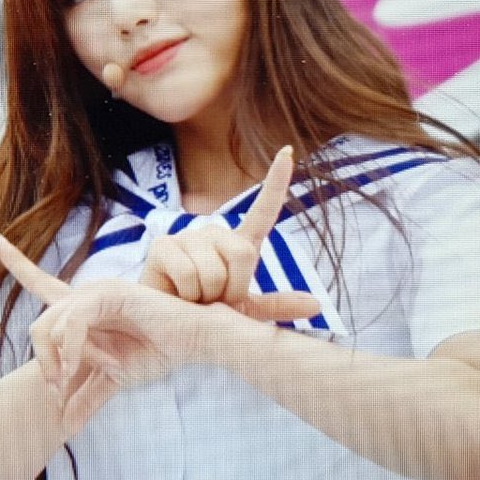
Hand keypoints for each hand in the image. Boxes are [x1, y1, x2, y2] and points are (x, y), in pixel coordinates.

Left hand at [0, 233, 244, 425]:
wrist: (193, 341)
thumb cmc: (158, 351)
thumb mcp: (113, 380)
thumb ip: (87, 397)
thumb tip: (64, 427)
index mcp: (82, 309)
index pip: (41, 282)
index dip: (17, 262)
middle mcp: (85, 294)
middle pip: (39, 324)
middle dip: (44, 363)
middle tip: (59, 390)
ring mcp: (97, 291)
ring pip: (52, 324)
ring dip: (61, 359)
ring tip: (75, 379)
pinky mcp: (110, 293)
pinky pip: (74, 320)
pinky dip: (73, 347)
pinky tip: (87, 364)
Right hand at [140, 146, 321, 321]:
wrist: (166, 326)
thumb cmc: (204, 314)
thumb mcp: (243, 311)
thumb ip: (277, 305)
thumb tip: (317, 305)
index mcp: (237, 244)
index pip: (263, 212)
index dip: (276, 183)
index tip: (288, 153)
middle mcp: (214, 232)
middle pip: (243, 254)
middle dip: (232, 288)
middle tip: (214, 299)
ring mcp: (187, 235)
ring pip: (215, 271)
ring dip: (207, 297)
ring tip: (194, 298)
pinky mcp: (163, 245)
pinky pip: (189, 275)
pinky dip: (187, 295)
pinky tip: (177, 294)